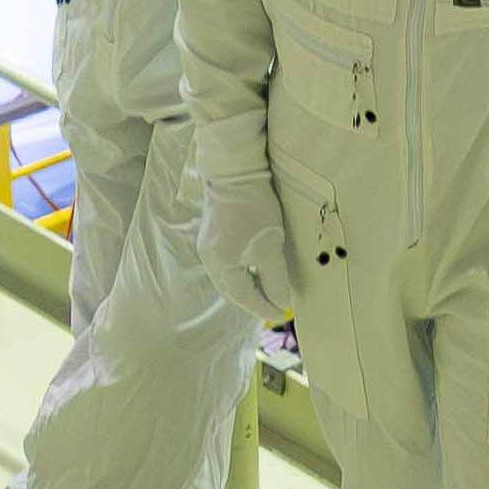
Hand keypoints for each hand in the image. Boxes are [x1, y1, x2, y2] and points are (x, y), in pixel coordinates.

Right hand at [200, 166, 295, 323]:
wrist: (234, 172)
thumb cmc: (255, 209)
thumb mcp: (271, 247)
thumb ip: (275, 279)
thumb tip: (279, 303)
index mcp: (222, 266)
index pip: (244, 298)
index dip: (264, 308)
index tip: (281, 315)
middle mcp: (209, 260)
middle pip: (231, 291)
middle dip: (253, 301)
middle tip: (274, 306)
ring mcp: (207, 248)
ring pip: (227, 279)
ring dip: (247, 288)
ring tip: (267, 290)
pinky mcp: (210, 236)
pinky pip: (225, 266)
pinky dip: (240, 274)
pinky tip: (254, 270)